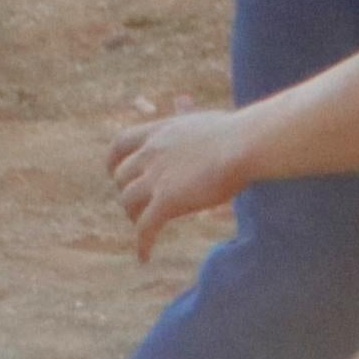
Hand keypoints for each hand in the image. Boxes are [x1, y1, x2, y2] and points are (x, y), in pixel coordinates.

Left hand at [107, 102, 253, 261]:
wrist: (245, 145)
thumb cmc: (236, 132)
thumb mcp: (200, 118)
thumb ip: (184, 115)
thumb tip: (182, 102)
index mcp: (158, 132)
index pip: (120, 144)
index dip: (113, 161)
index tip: (113, 172)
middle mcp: (150, 153)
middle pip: (122, 177)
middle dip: (127, 193)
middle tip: (139, 207)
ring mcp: (156, 178)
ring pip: (128, 202)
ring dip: (133, 217)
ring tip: (144, 230)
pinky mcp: (167, 201)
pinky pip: (146, 227)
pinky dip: (142, 244)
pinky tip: (144, 257)